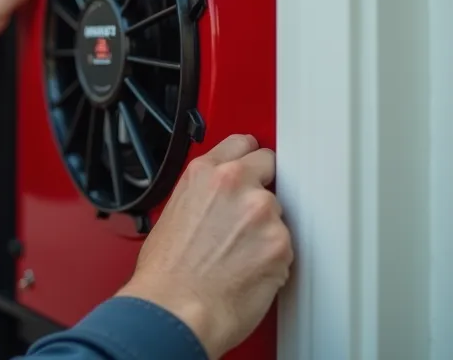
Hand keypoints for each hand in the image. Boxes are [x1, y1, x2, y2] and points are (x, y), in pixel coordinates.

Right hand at [116, 134, 292, 358]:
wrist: (175, 308)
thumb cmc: (166, 273)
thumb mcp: (172, 213)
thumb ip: (202, 194)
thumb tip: (216, 199)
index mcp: (203, 173)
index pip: (243, 143)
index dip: (248, 159)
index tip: (251, 168)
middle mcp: (235, 184)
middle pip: (270, 169)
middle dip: (262, 189)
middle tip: (245, 218)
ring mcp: (262, 212)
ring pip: (279, 212)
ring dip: (267, 229)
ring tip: (239, 254)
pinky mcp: (281, 243)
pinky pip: (286, 245)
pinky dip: (274, 257)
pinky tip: (248, 270)